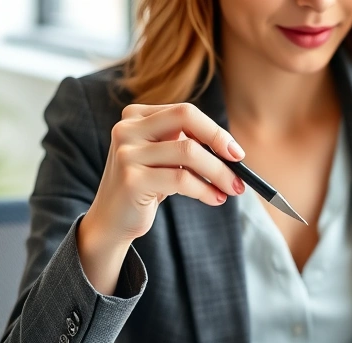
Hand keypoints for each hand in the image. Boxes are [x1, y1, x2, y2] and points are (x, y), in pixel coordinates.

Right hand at [78, 103, 245, 293]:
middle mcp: (127, 128)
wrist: (112, 220)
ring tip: (231, 189)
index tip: (236, 153)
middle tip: (239, 167)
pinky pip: (181, 179)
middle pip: (186, 118)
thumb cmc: (146, 187)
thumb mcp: (164, 159)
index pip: (185, 112)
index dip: (215, 131)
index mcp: (136, 116)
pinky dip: (204, 190)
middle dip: (219, 142)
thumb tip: (232, 152)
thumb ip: (187, 145)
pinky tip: (214, 199)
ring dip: (218, 173)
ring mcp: (126, 152)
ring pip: (188, 152)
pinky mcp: (131, 179)